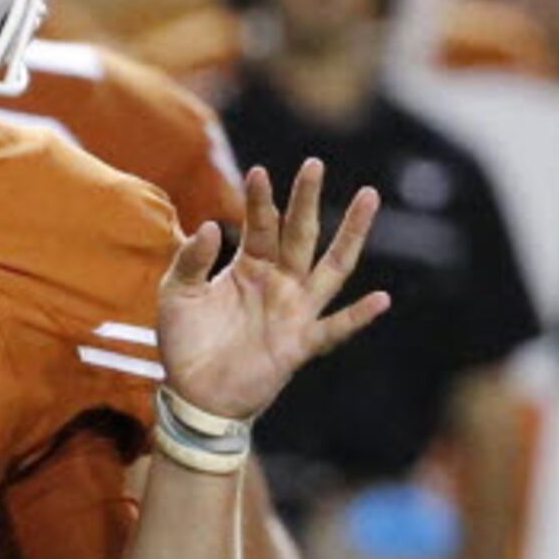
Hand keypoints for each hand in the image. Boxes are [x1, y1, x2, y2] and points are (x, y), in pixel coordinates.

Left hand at [156, 159, 390, 420]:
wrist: (193, 394)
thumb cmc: (185, 342)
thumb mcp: (177, 294)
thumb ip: (190, 260)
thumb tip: (211, 225)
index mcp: (250, 266)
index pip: (260, 225)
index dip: (260, 200)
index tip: (259, 172)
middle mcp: (279, 282)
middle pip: (300, 234)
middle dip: (307, 200)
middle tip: (315, 164)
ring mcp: (294, 311)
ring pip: (332, 268)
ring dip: (351, 235)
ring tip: (368, 198)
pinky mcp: (300, 344)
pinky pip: (335, 328)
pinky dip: (358, 316)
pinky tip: (381, 299)